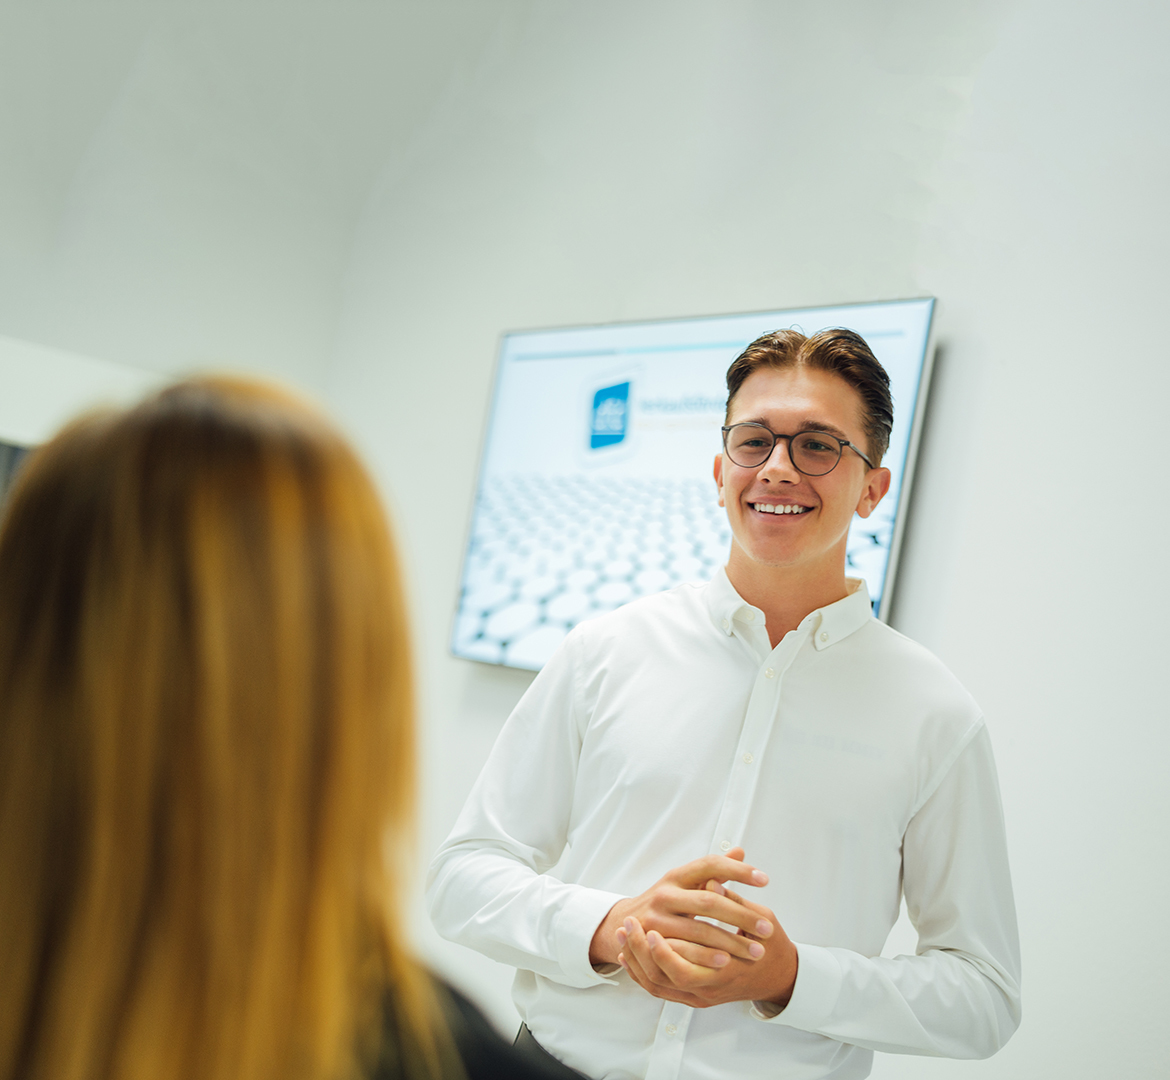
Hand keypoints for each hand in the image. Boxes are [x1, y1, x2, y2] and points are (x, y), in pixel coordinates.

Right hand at [589, 847, 772, 969]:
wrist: (624, 925)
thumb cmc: (665, 903)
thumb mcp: (685, 883)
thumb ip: (714, 871)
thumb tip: (740, 851)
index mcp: (677, 875)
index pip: (710, 865)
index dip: (738, 871)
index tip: (764, 879)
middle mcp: (666, 893)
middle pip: (709, 901)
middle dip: (741, 915)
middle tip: (767, 927)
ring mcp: (658, 919)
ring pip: (700, 930)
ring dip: (731, 942)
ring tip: (755, 950)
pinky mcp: (653, 942)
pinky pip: (685, 952)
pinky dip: (707, 957)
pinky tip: (726, 962)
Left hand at [616, 878, 797, 1008]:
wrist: (777, 975)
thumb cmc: (773, 945)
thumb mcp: (763, 920)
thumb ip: (734, 900)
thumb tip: (711, 880)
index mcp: (730, 969)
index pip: (686, 968)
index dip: (663, 950)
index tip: (646, 928)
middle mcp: (713, 987)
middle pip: (667, 979)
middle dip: (643, 954)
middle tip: (628, 928)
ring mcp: (703, 995)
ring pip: (662, 987)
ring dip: (639, 962)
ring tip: (623, 938)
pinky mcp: (696, 995)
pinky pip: (663, 990)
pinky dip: (643, 973)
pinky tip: (630, 955)